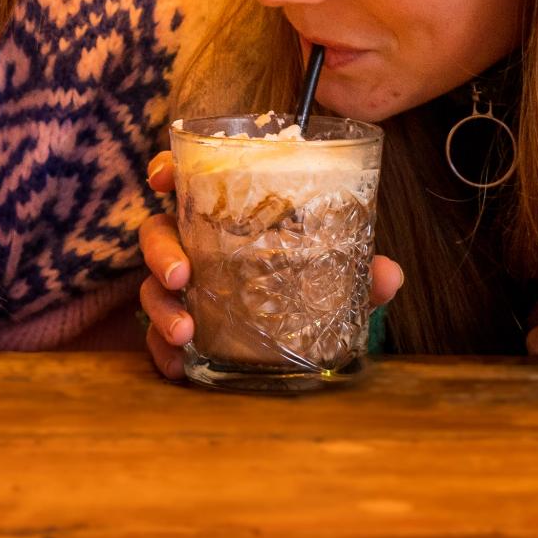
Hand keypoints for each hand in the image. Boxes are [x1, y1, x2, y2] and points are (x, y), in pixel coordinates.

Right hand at [137, 150, 405, 379]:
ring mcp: (179, 288)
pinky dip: (163, 353)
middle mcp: (191, 245)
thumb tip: (387, 273)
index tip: (163, 179)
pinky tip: (178, 366)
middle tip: (181, 276)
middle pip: (157, 233)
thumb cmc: (301, 281)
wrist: (296, 337)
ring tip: (185, 331)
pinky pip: (155, 338)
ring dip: (162, 309)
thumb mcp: (330, 272)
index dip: (166, 171)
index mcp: (219, 215)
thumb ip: (356, 269)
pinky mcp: (177, 327)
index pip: (184, 180)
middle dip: (161, 252)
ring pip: (150, 288)